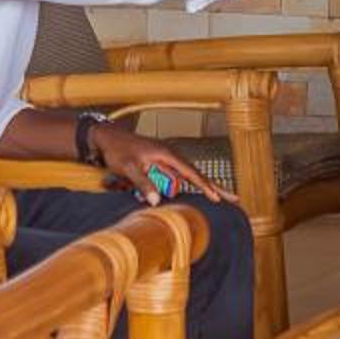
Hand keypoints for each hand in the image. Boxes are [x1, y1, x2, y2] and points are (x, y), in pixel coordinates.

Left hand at [89, 123, 233, 204]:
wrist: (106, 137)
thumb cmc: (117, 150)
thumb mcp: (128, 168)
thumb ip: (143, 183)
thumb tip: (157, 201)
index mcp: (166, 154)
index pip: (191, 173)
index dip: (204, 186)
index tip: (216, 198)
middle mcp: (170, 155)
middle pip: (197, 173)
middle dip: (215, 186)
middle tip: (233, 198)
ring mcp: (166, 159)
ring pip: (189, 175)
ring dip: (205, 186)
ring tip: (221, 197)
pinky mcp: (160, 163)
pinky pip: (178, 176)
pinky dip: (190, 183)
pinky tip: (198, 191)